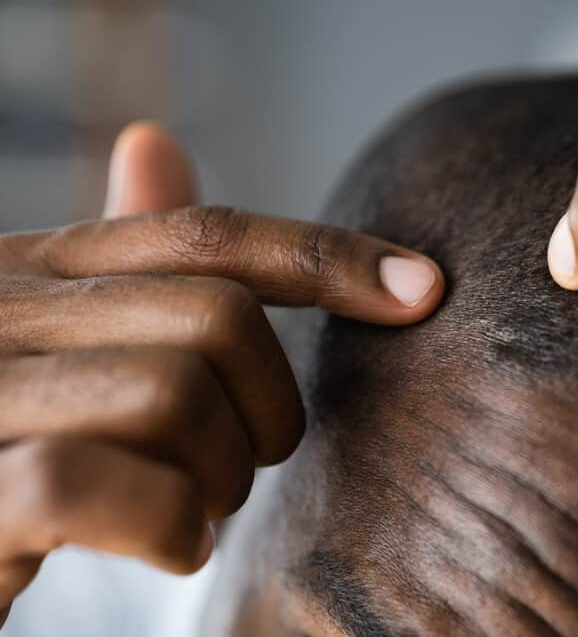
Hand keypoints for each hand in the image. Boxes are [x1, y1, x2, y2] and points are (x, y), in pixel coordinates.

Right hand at [0, 123, 443, 623]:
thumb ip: (122, 270)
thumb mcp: (63, 347)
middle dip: (267, 408)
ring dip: (221, 476)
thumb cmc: (12, 451)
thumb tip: (154, 138)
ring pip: (176, 393)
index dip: (329, 255)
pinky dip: (170, 528)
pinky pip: (104, 484)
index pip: (209, 236)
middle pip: (218, 316)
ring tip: (193, 510)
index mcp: (34, 269)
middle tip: (240, 464)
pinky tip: (170, 548)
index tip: (425, 289)